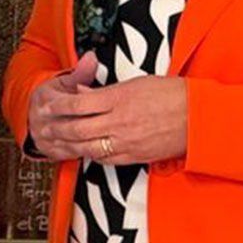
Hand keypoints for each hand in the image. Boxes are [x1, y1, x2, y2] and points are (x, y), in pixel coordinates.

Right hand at [23, 53, 103, 156]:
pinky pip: (68, 152)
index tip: (108, 108)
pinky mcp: (49, 149)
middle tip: (113, 125)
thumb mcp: (63, 81)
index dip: (90, 107)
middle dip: (92, 126)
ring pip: (70, 141)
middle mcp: (41, 119)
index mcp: (45, 98)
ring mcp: (44, 136)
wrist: (31, 114)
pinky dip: (83, 151)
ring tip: (109, 138)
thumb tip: (91, 59)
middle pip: (71, 124)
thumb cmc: (50, 97)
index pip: (70, 104)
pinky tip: (98, 149)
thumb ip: (80, 72)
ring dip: (90, 141)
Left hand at [33, 61, 190, 164]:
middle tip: (43, 126)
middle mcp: (119, 122)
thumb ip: (106, 90)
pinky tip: (81, 150)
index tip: (47, 104)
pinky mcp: (133, 157)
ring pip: (86, 147)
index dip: (58, 105)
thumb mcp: (137, 83)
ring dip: (67, 145)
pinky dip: (88, 154)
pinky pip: (103, 159)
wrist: (199, 118)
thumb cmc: (172, 95)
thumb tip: (82, 92)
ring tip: (55, 141)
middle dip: (56, 128)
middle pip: (76, 128)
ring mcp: (126, 142)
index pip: (77, 103)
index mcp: (119, 99)